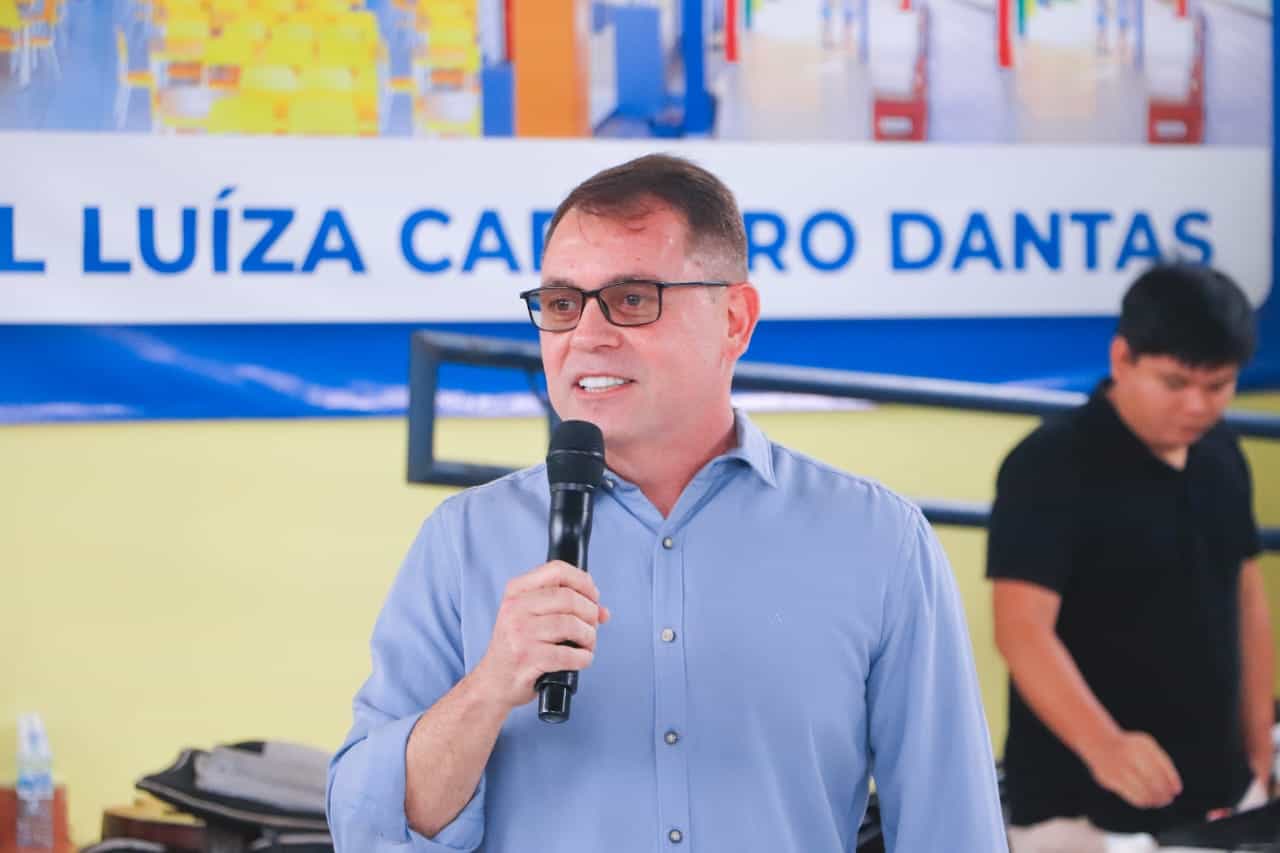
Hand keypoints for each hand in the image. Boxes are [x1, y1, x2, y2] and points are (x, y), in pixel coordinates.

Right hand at [472, 561, 610, 711]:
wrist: (493, 682)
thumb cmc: (517, 647)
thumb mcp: (531, 618)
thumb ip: (565, 608)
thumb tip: (603, 611)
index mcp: (516, 591)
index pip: (557, 570)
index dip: (583, 581)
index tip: (593, 596)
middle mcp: (515, 608)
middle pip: (569, 597)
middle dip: (590, 612)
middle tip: (592, 626)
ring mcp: (520, 633)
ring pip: (571, 625)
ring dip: (589, 636)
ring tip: (587, 644)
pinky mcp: (528, 658)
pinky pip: (568, 654)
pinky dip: (583, 657)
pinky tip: (581, 659)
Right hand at [1083, 730, 1181, 808]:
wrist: (1099, 742)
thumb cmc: (1131, 747)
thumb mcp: (1147, 747)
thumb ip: (1162, 764)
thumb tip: (1176, 789)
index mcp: (1142, 746)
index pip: (1162, 767)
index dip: (1172, 781)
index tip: (1176, 791)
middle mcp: (1129, 755)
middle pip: (1154, 781)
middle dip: (1163, 793)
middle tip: (1167, 799)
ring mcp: (1118, 767)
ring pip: (1143, 792)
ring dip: (1154, 800)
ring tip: (1158, 802)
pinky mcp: (1109, 779)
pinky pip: (1131, 796)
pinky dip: (1142, 801)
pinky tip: (1146, 801)